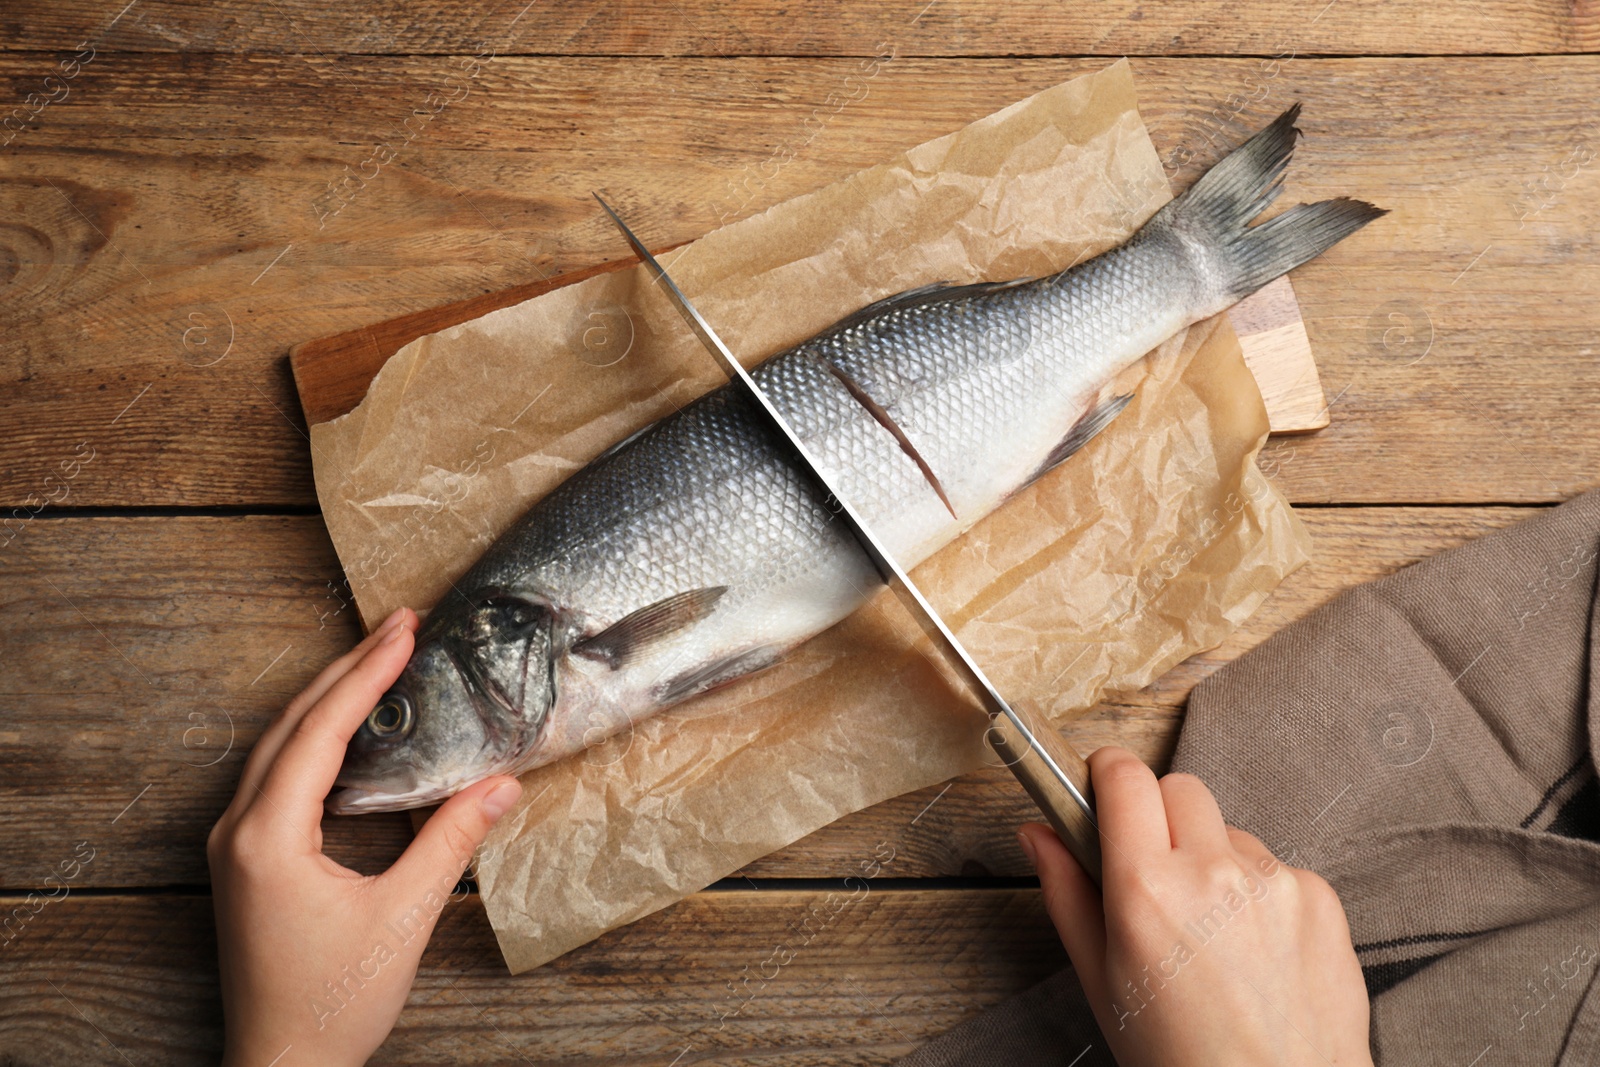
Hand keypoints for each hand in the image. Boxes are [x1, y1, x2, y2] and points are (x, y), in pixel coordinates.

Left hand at [208, 607, 522, 1066]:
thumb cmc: (332, 1003)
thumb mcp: (402, 920)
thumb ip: (448, 843)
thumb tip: (501, 784)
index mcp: (269, 837)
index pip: (320, 731)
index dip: (367, 676)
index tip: (404, 631)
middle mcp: (239, 830)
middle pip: (290, 724)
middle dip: (347, 670)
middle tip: (397, 625)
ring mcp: (235, 845)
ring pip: (277, 746)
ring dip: (328, 698)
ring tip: (377, 660)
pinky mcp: (246, 860)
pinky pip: (275, 775)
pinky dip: (314, 737)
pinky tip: (347, 730)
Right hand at [1018, 747, 1371, 1065]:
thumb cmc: (1183, 1060)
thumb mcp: (1102, 981)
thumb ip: (1066, 892)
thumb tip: (1038, 833)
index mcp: (1148, 892)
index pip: (1125, 778)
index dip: (1107, 773)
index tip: (1102, 784)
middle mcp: (1214, 874)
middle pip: (1179, 787)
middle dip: (1158, 813)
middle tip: (1150, 867)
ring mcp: (1274, 882)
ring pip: (1228, 829)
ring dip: (1211, 857)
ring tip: (1207, 930)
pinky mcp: (1320, 897)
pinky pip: (1275, 866)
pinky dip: (1257, 892)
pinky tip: (1250, 947)